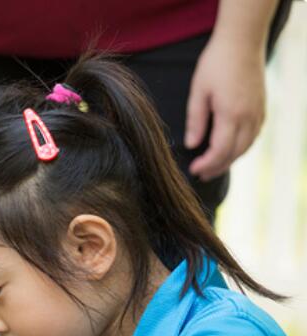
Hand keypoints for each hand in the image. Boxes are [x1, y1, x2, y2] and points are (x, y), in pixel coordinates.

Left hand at [185, 36, 265, 180]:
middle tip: (201, 175)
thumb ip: (196, 120)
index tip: (193, 170)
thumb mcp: (198, 91)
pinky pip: (253, 136)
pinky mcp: (262, 108)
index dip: (207, 164)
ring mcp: (258, 113)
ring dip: (230, 160)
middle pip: (234, 153)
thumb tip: (192, 145)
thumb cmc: (216, 64)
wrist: (242, 42)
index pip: (220, 150)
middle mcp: (249, 117)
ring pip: (246, 146)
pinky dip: (241, 147)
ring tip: (213, 167)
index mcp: (231, 114)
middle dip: (217, 167)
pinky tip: (229, 150)